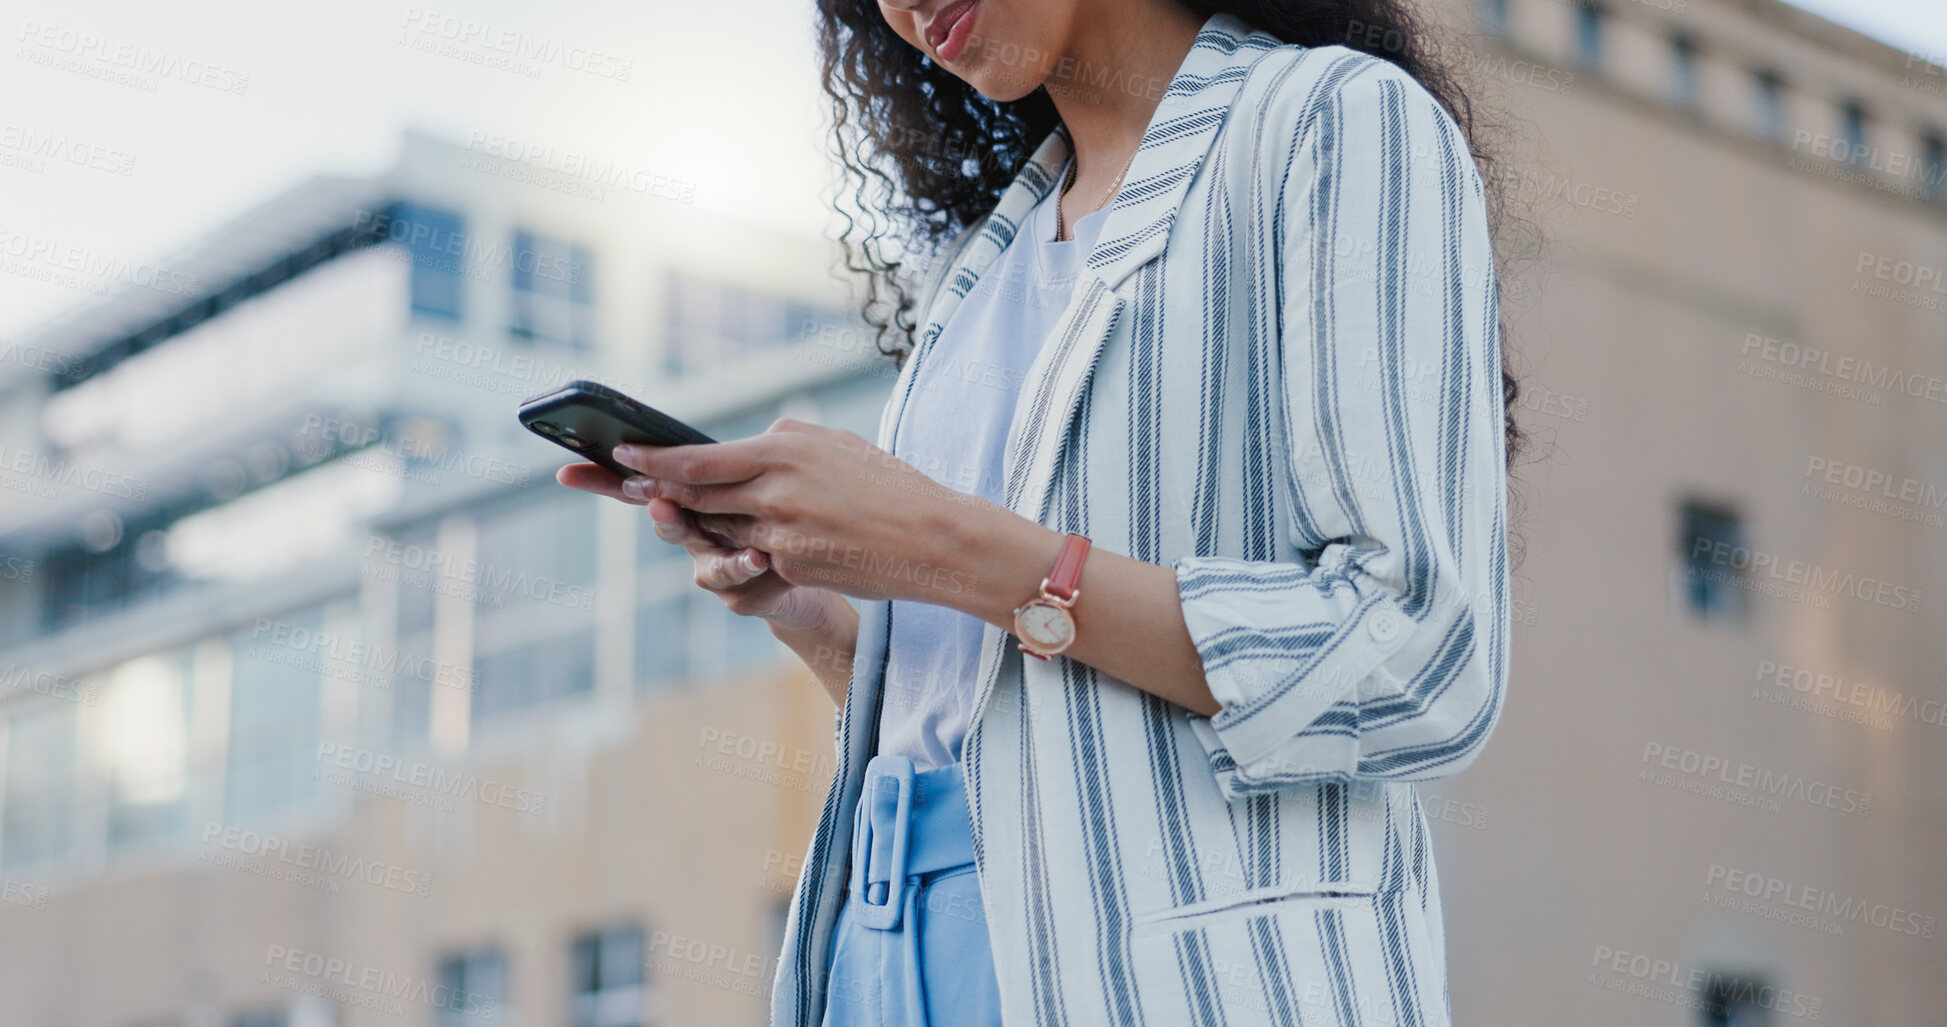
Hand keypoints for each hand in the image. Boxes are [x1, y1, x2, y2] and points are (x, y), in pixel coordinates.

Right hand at [555, 462, 831, 631]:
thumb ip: (730, 465)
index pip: (645, 483)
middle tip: (659, 504)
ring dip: (721, 555)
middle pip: (669, 524)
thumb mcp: (757, 479)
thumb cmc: (778, 515)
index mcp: (694, 499)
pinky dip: (750, 569)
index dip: (601, 479)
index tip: (565, 474)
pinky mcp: (740, 596)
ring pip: (707, 564)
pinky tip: (760, 557)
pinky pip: (742, 587)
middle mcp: (696, 535)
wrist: (812, 569)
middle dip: (664, 515)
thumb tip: (715, 442)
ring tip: (731, 542)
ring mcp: (715, 568)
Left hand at [606, 418, 991, 606]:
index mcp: (784, 451)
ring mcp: (781, 535)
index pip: (699, 458)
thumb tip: (750, 443)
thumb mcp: (836, 444)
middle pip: (698, 494)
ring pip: (724, 528)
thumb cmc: (890, 485)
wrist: (934, 538)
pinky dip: (757, 548)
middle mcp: (775, 492)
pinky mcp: (792, 569)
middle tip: (628, 484)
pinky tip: (774, 542)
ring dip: (708, 521)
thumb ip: (787, 442)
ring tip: (693, 509)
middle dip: (659, 490)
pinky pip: (759, 556)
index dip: (655, 459)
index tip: (625, 454)